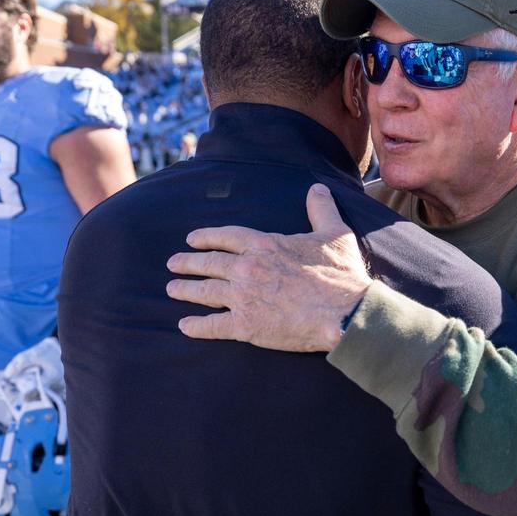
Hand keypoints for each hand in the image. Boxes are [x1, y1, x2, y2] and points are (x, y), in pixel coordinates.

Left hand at [165, 184, 372, 351]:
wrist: (344, 312)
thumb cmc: (340, 274)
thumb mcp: (334, 233)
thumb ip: (321, 209)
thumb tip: (317, 189)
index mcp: (264, 245)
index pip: (225, 236)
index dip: (205, 237)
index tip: (192, 239)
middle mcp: (246, 268)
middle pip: (208, 263)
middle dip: (188, 262)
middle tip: (173, 264)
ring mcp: (243, 298)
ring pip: (204, 291)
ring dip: (185, 290)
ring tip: (172, 289)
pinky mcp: (246, 326)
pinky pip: (212, 325)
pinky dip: (196, 326)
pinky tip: (185, 326)